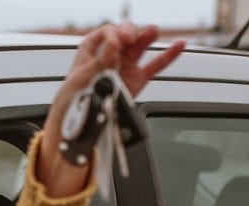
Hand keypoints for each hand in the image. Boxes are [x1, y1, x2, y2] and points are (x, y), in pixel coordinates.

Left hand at [38, 24, 184, 196]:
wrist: (76, 130)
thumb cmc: (70, 105)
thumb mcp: (79, 81)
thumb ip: (98, 63)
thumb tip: (113, 45)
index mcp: (89, 54)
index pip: (104, 35)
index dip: (111, 34)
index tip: (116, 41)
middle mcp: (108, 59)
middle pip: (123, 39)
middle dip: (129, 33)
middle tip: (130, 37)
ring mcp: (123, 70)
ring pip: (138, 49)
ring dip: (146, 37)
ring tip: (153, 31)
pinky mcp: (135, 83)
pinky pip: (153, 68)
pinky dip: (167, 57)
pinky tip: (178, 46)